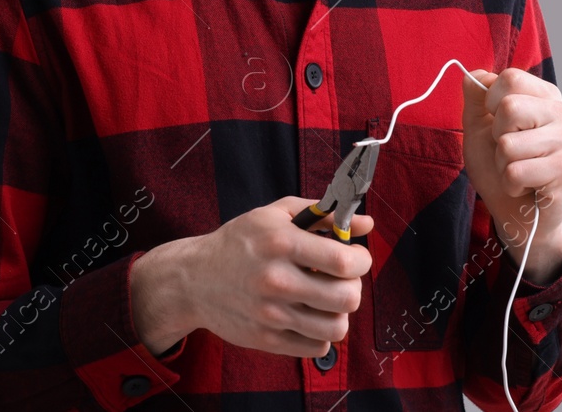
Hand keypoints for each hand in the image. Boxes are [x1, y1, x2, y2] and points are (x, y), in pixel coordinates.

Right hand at [130, 196, 373, 357]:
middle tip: (342, 278)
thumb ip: (325, 216)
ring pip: (336, 327)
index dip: (362, 259)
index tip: (356, 256)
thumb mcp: (277, 214)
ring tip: (327, 298)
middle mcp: (276, 281)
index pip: (344, 261)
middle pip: (347, 298)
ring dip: (340, 312)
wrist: (194, 279)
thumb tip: (367, 224)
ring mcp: (271, 315)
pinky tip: (311, 315)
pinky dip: (322, 334)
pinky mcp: (266, 340)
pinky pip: (317, 347)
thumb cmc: (239, 241)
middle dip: (354, 286)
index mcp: (281, 243)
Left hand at [460, 68, 561, 280]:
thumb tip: (475, 75)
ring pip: (509, 144)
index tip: (498, 123)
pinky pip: (516, 171)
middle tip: (509, 151)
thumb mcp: (478, 127)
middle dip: (496, 137)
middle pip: (509, 108)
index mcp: (545, 96)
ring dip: (502, 164)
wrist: (515, 211)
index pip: (510, 78)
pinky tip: (525, 186)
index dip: (491, 103)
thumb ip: (475, 99)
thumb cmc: (498, 166)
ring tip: (517, 170)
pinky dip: (510, 183)